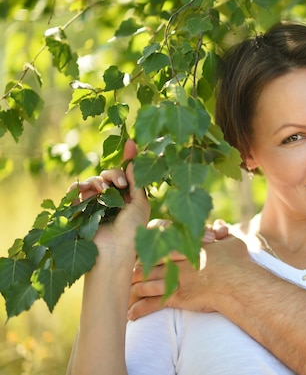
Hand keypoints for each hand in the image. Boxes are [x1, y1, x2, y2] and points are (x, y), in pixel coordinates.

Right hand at [68, 140, 149, 265]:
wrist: (113, 251)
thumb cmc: (132, 230)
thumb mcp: (140, 204)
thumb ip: (137, 182)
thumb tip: (133, 160)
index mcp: (129, 198)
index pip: (127, 174)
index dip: (128, 158)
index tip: (130, 142)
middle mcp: (112, 200)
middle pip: (109, 175)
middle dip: (113, 174)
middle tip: (120, 183)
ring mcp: (96, 204)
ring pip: (93, 181)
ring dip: (98, 181)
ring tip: (103, 190)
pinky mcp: (80, 210)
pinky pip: (76, 192)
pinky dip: (77, 187)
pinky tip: (81, 188)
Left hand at [127, 219, 235, 319]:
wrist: (238, 281)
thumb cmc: (238, 261)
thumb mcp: (232, 242)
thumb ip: (223, 233)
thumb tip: (220, 224)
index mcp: (186, 245)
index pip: (160, 242)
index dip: (148, 246)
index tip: (140, 251)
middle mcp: (176, 261)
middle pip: (146, 262)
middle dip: (134, 269)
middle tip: (123, 275)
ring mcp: (174, 279)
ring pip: (144, 283)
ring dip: (132, 290)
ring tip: (123, 296)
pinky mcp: (176, 297)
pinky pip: (152, 304)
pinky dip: (139, 310)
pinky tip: (131, 316)